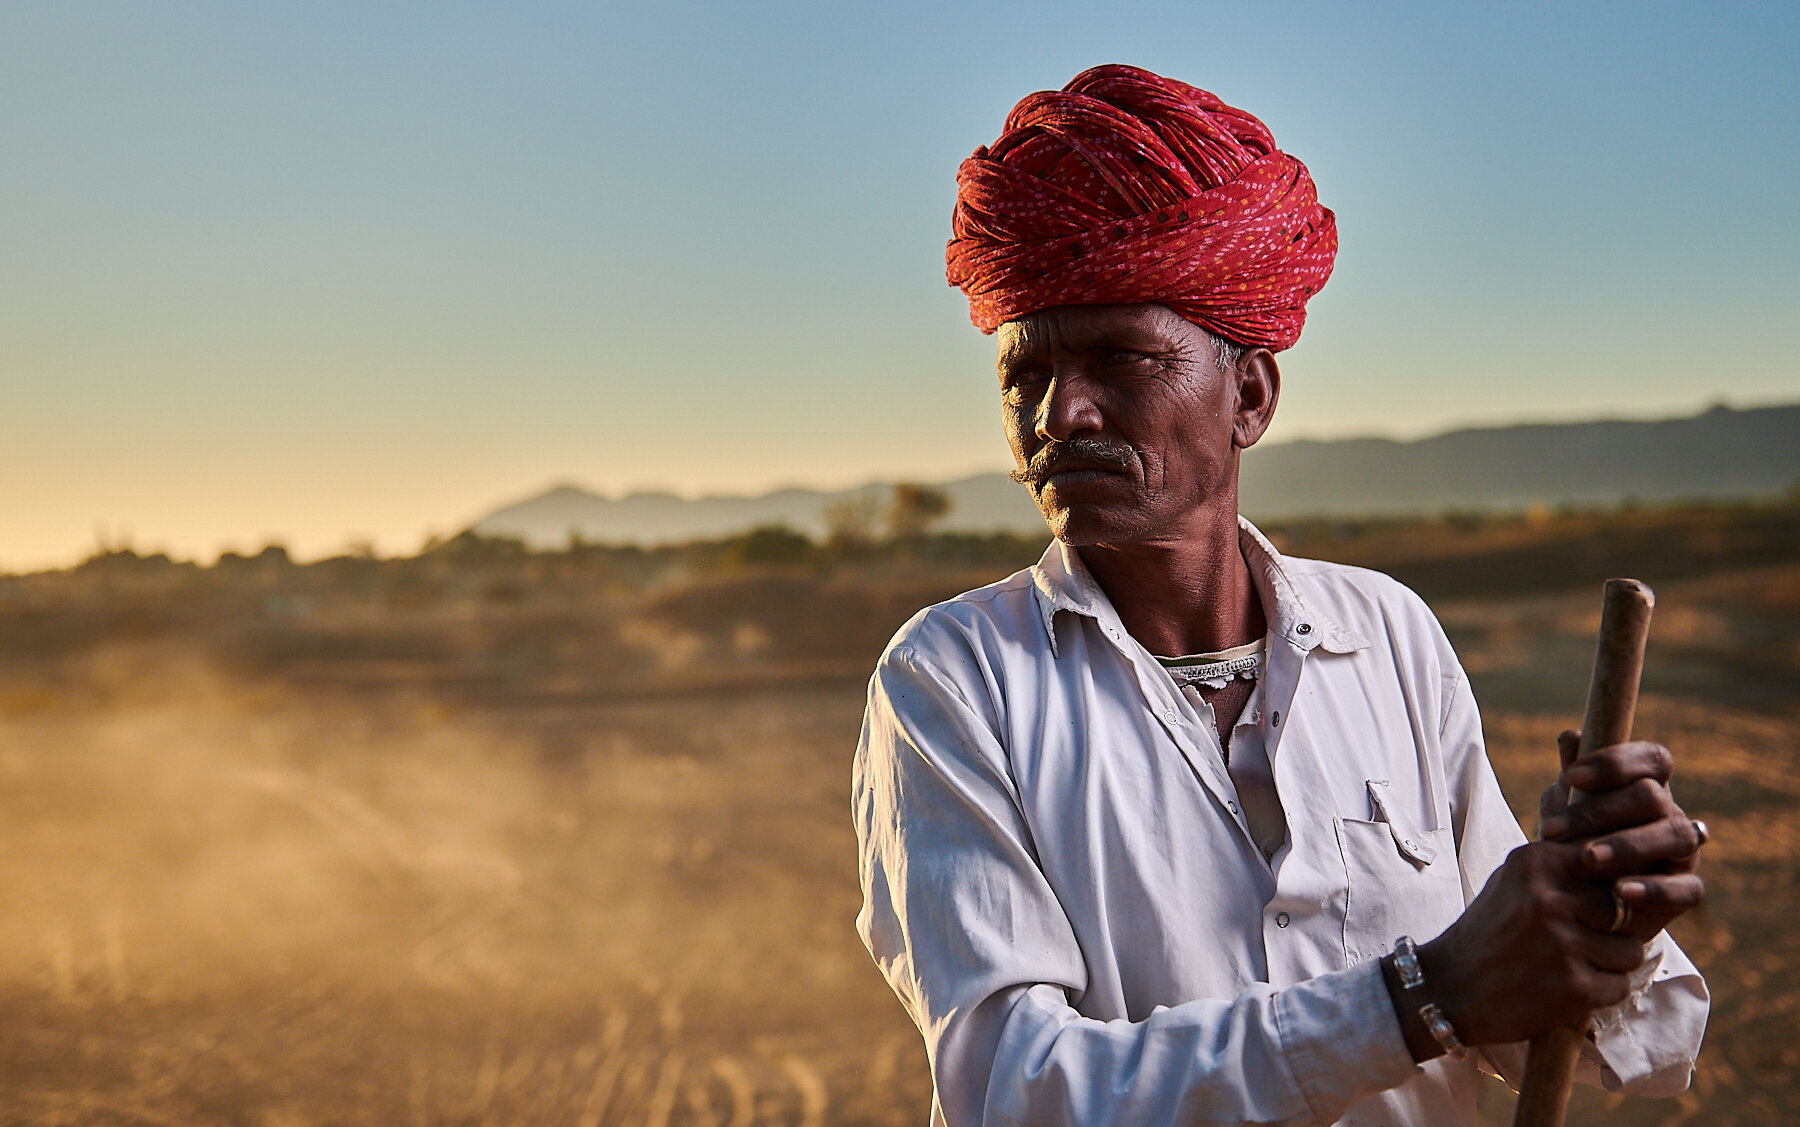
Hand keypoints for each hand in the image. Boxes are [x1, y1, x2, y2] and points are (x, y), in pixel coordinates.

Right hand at [1402, 732, 1704, 1048]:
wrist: (1449, 990)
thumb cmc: (1489, 931)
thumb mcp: (1513, 879)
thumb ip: (1559, 858)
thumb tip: (1611, 835)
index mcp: (1536, 862)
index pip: (1606, 857)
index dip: (1612, 880)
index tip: (1603, 896)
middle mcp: (1550, 898)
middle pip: (1625, 905)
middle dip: (1613, 926)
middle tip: (1579, 939)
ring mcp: (1563, 943)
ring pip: (1630, 948)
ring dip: (1609, 962)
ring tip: (1569, 965)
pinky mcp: (1574, 987)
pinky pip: (1620, 985)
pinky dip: (1600, 991)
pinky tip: (1565, 989)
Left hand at [1538, 730, 1705, 940]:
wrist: (1579, 897)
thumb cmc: (1574, 841)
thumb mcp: (1565, 807)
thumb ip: (1572, 777)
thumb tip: (1571, 736)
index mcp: (1646, 785)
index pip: (1652, 758)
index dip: (1616, 762)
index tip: (1572, 775)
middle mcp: (1669, 813)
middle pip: (1653, 797)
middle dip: (1601, 811)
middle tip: (1554, 829)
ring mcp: (1683, 852)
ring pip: (1675, 835)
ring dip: (1629, 845)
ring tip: (1587, 858)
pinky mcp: (1686, 890)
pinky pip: (1688, 889)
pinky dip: (1654, 889)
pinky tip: (1622, 892)